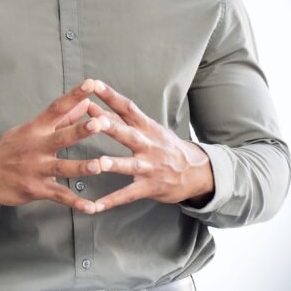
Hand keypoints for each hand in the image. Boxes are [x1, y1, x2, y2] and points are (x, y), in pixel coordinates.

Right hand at [0, 79, 110, 214]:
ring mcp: (37, 169)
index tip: (90, 84)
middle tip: (100, 123)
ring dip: (82, 167)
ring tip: (100, 166)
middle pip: (62, 137)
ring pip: (63, 168)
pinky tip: (91, 207)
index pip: (56, 108)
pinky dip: (76, 202)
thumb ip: (62, 118)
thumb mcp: (32, 128)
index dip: (73, 96)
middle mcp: (37, 147)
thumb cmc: (12, 148)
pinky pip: (59, 196)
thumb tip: (85, 103)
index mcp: (36, 128)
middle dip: (80, 131)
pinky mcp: (37, 189)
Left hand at [90, 82, 214, 211]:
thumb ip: (122, 120)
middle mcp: (148, 145)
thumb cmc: (166, 147)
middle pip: (128, 134)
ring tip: (97, 164)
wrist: (197, 172)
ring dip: (113, 164)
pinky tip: (94, 206)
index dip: (111, 96)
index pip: (128, 108)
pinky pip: (128, 195)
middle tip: (94, 119)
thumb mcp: (150, 129)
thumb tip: (94, 105)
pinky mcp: (149, 187)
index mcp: (147, 128)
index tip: (93, 84)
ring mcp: (150, 167)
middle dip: (111, 127)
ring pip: (130, 165)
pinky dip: (111, 201)